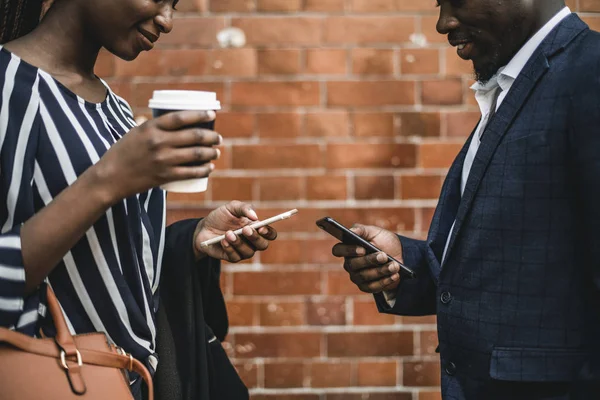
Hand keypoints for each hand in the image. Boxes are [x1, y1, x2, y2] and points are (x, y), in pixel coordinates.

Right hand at [91, 110, 220, 203]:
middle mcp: (158, 142)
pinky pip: (190, 172)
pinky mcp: (165, 176)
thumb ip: (152, 126)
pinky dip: (203, 170)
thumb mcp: (135, 133)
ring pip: (196, 154)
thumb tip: (166, 118)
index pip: (181, 117)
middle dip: (211, 136)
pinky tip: (210, 168)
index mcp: (151, 127)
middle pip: (194, 136)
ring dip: (211, 153)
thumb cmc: (123, 152)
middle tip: (218, 137)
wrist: (111, 177)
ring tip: (216, 152)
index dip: (199, 115)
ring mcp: (162, 160)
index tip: (212, 114)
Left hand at [194, 201, 277, 262]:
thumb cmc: (220, 217)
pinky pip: (235, 257)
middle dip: (255, 238)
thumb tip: (255, 216)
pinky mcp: (232, 257)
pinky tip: (222, 240)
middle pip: (263, 245)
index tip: (261, 227)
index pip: (270, 234)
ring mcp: (243, 250)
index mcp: (256, 229)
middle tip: (245, 229)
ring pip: (249, 252)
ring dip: (239, 243)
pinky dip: (229, 248)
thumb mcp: (231, 207)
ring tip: (228, 233)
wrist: (203, 228)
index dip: (269, 232)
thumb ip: (244, 208)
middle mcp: (252, 241)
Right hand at [331, 224, 402, 293]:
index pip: (338, 250)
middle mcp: (349, 264)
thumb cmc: (382, 241)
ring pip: (364, 276)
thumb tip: (351, 231)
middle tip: (384, 256)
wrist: (398, 254)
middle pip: (353, 265)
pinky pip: (373, 287)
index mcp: (347, 248)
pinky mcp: (366, 287)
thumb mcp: (374, 232)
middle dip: (370, 260)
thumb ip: (361, 230)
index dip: (348, 251)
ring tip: (394, 266)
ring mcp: (356, 277)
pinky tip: (395, 275)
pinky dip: (385, 281)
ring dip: (381, 271)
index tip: (362, 249)